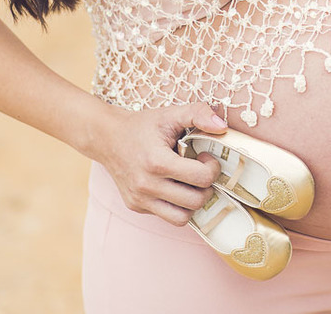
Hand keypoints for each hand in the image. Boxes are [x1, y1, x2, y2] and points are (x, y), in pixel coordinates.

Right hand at [91, 102, 227, 227]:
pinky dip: (177, 206)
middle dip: (206, 186)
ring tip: (190, 183)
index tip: (205, 157)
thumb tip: (222, 126)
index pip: (201, 178)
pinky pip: (167, 216)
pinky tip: (175, 187)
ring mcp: (139, 199)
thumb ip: (198, 114)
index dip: (212, 168)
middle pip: (195, 201)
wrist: (107, 138)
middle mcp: (146, 185)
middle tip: (200, 171)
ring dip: (193, 201)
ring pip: (182, 217)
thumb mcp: (171, 114)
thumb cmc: (143, 126)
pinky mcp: (135, 207)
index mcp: (157, 162)